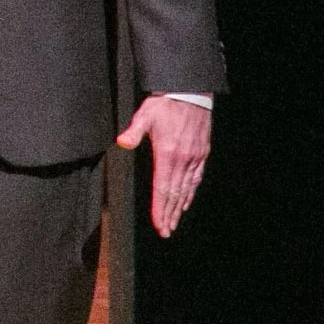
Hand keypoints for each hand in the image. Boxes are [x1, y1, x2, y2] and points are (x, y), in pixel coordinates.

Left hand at [116, 94, 211, 237]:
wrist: (190, 92)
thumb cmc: (166, 103)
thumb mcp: (146, 114)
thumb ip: (134, 131)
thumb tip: (122, 142)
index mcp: (167, 154)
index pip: (162, 189)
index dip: (160, 209)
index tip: (159, 225)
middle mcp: (182, 159)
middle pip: (175, 194)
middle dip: (169, 215)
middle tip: (166, 231)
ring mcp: (194, 157)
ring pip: (187, 189)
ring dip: (179, 208)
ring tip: (174, 222)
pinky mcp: (201, 153)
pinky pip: (196, 178)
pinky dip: (191, 192)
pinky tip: (187, 200)